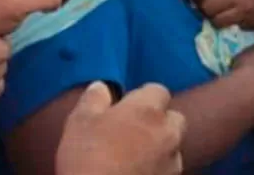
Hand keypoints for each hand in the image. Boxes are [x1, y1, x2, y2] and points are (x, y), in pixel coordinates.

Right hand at [57, 83, 184, 174]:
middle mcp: (168, 132)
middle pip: (175, 118)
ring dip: (161, 146)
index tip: (126, 106)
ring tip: (136, 155)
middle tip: (134, 130)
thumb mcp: (79, 122)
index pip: (159, 90)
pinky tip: (139, 173)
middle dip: (160, 120)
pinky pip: (169, 169)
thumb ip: (93, 99)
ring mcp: (173, 162)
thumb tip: (101, 86)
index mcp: (147, 110)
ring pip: (174, 146)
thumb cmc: (88, 158)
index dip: (143, 96)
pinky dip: (159, 169)